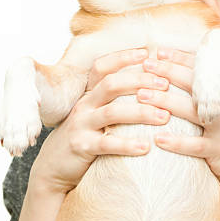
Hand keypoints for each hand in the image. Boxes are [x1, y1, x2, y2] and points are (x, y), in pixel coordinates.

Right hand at [29, 48, 171, 194]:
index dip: (123, 57)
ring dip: (141, 113)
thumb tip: (150, 81)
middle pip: (111, 84)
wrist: (53, 167)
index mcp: (89, 93)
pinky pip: (106, 144)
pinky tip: (146, 147)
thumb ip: (114, 98)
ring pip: (112, 112)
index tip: (147, 53)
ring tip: (165, 116)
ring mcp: (81, 125)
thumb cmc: (86, 135)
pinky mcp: (81, 147)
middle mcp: (84, 105)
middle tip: (165, 84)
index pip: (103, 67)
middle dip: (141, 81)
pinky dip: (127, 144)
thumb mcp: (95, 112)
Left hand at [139, 48, 219, 193]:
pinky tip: (158, 138)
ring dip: (165, 101)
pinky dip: (177, 142)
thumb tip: (174, 73)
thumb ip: (203, 93)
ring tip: (142, 96)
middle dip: (168, 72)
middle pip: (194, 84)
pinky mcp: (218, 150)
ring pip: (192, 111)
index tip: (158, 52)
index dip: (179, 59)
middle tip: (146, 66)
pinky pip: (196, 145)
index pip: (199, 70)